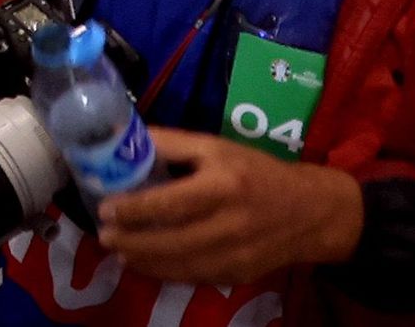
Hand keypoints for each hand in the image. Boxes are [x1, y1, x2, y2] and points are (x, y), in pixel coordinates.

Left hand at [93, 130, 365, 285]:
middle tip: (103, 235)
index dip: (136, 209)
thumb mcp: (216, 146)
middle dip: (133, 241)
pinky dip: (166, 272)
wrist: (310, 211)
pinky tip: (145, 263)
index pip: (172, 203)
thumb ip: (171, 143)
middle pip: (173, 240)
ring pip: (181, 264)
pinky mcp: (240, 275)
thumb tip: (123, 137)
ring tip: (118, 251)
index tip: (105, 208)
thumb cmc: (256, 171)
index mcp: (224, 184)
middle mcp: (231, 223)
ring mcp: (237, 254)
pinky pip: (195, 276)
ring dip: (144, 260)